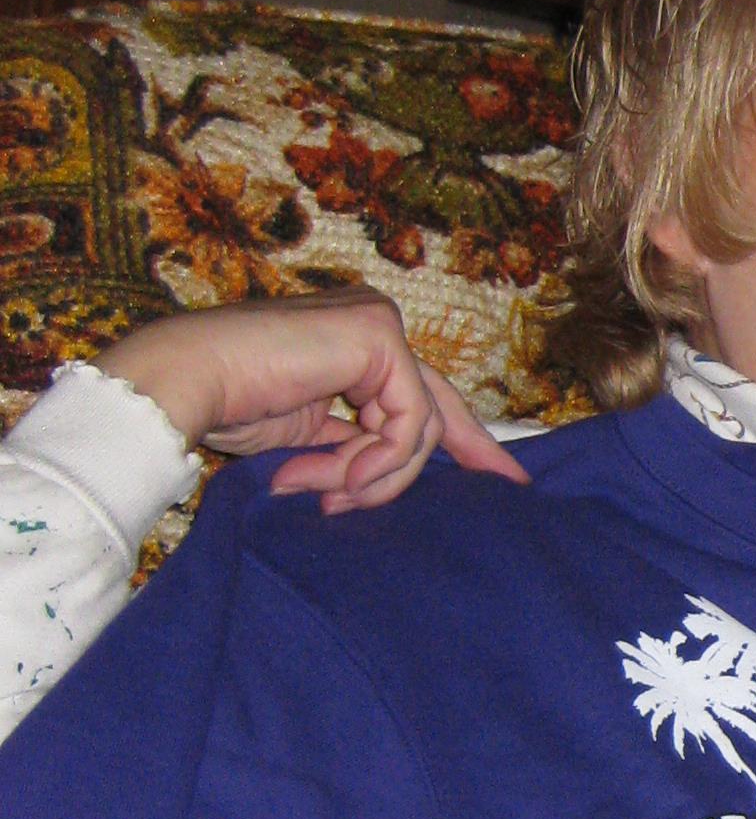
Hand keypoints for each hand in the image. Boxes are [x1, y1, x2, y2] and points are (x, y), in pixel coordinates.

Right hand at [95, 297, 526, 515]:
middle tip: (507, 489)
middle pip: (438, 405)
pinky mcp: (379, 336)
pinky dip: (380, 462)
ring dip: (373, 477)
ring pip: (420, 426)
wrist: (186, 383)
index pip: (423, 395)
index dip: (465, 439)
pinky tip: (342, 482)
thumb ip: (355, 447)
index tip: (503, 479)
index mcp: (355, 343)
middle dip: (466, 454)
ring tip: (326, 494)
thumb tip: (381, 482)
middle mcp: (373, 324)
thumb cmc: (229, 407)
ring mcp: (379, 324)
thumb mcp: (309, 436)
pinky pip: (409, 422)